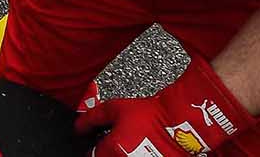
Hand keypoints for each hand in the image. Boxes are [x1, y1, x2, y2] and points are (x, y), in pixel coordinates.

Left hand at [77, 56, 248, 154]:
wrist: (180, 121)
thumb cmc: (150, 113)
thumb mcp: (115, 108)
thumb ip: (91, 118)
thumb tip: (79, 127)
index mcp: (112, 150)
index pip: (93, 156)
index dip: (96, 148)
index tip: (101, 141)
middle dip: (110, 152)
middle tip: (120, 140)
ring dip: (123, 154)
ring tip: (134, 144)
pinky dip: (137, 155)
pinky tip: (144, 149)